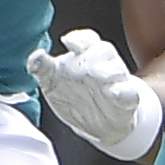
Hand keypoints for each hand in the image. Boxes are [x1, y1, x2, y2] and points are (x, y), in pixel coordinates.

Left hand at [28, 28, 164, 158]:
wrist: (95, 125)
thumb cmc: (74, 96)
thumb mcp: (52, 82)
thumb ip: (42, 68)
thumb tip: (35, 56)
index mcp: (85, 55)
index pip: (87, 39)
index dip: (79, 38)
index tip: (67, 42)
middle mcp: (103, 64)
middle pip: (103, 49)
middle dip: (90, 55)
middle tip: (75, 68)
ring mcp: (116, 82)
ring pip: (117, 68)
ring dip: (107, 69)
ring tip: (94, 74)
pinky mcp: (126, 100)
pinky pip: (129, 92)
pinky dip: (122, 91)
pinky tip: (113, 92)